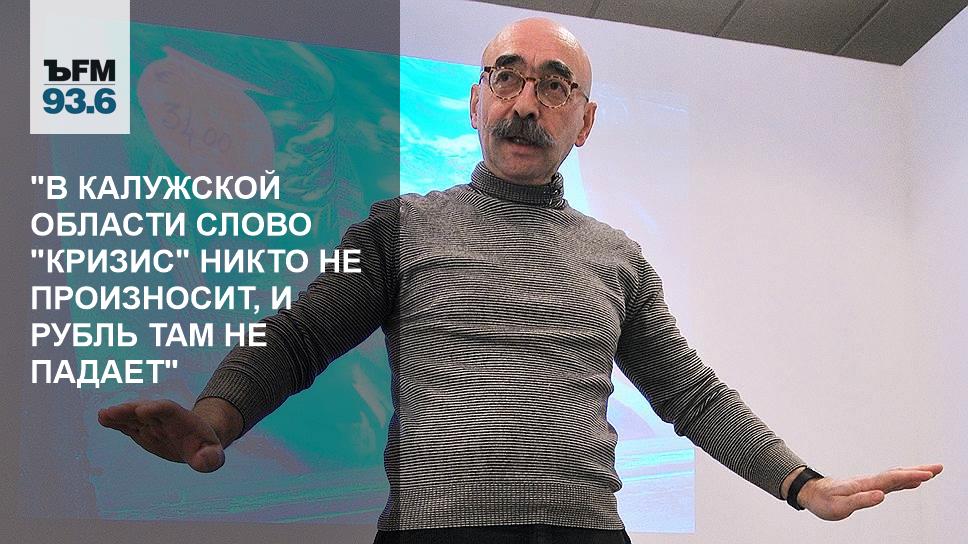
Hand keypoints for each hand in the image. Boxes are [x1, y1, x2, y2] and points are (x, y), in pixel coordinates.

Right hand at [98, 399, 225, 472]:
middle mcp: (164, 420)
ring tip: (103, 415)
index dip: (158, 409)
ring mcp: (152, 424)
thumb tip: (206, 461)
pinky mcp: (142, 431)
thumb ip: (211, 458)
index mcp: (183, 422)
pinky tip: (103, 418)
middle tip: (113, 411)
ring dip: (119, 415)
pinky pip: (128, 425)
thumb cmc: (206, 448)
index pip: (170, 410)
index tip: (143, 409)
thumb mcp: (212, 455)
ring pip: (134, 417)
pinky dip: (116, 422)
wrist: (198, 442)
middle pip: (146, 411)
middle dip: (131, 410)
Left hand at [795, 464, 942, 520]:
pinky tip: (912, 482)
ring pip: (895, 476)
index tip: (927, 474)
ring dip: (913, 473)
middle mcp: (869, 482)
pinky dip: (903, 480)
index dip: (910, 476)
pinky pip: (890, 482)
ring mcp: (869, 483)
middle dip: (918, 470)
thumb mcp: (840, 506)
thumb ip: (860, 501)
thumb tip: (881, 495)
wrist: (811, 493)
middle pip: (897, 474)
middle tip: (938, 468)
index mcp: (865, 485)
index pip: (891, 479)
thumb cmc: (823, 501)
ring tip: (931, 472)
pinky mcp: (867, 487)